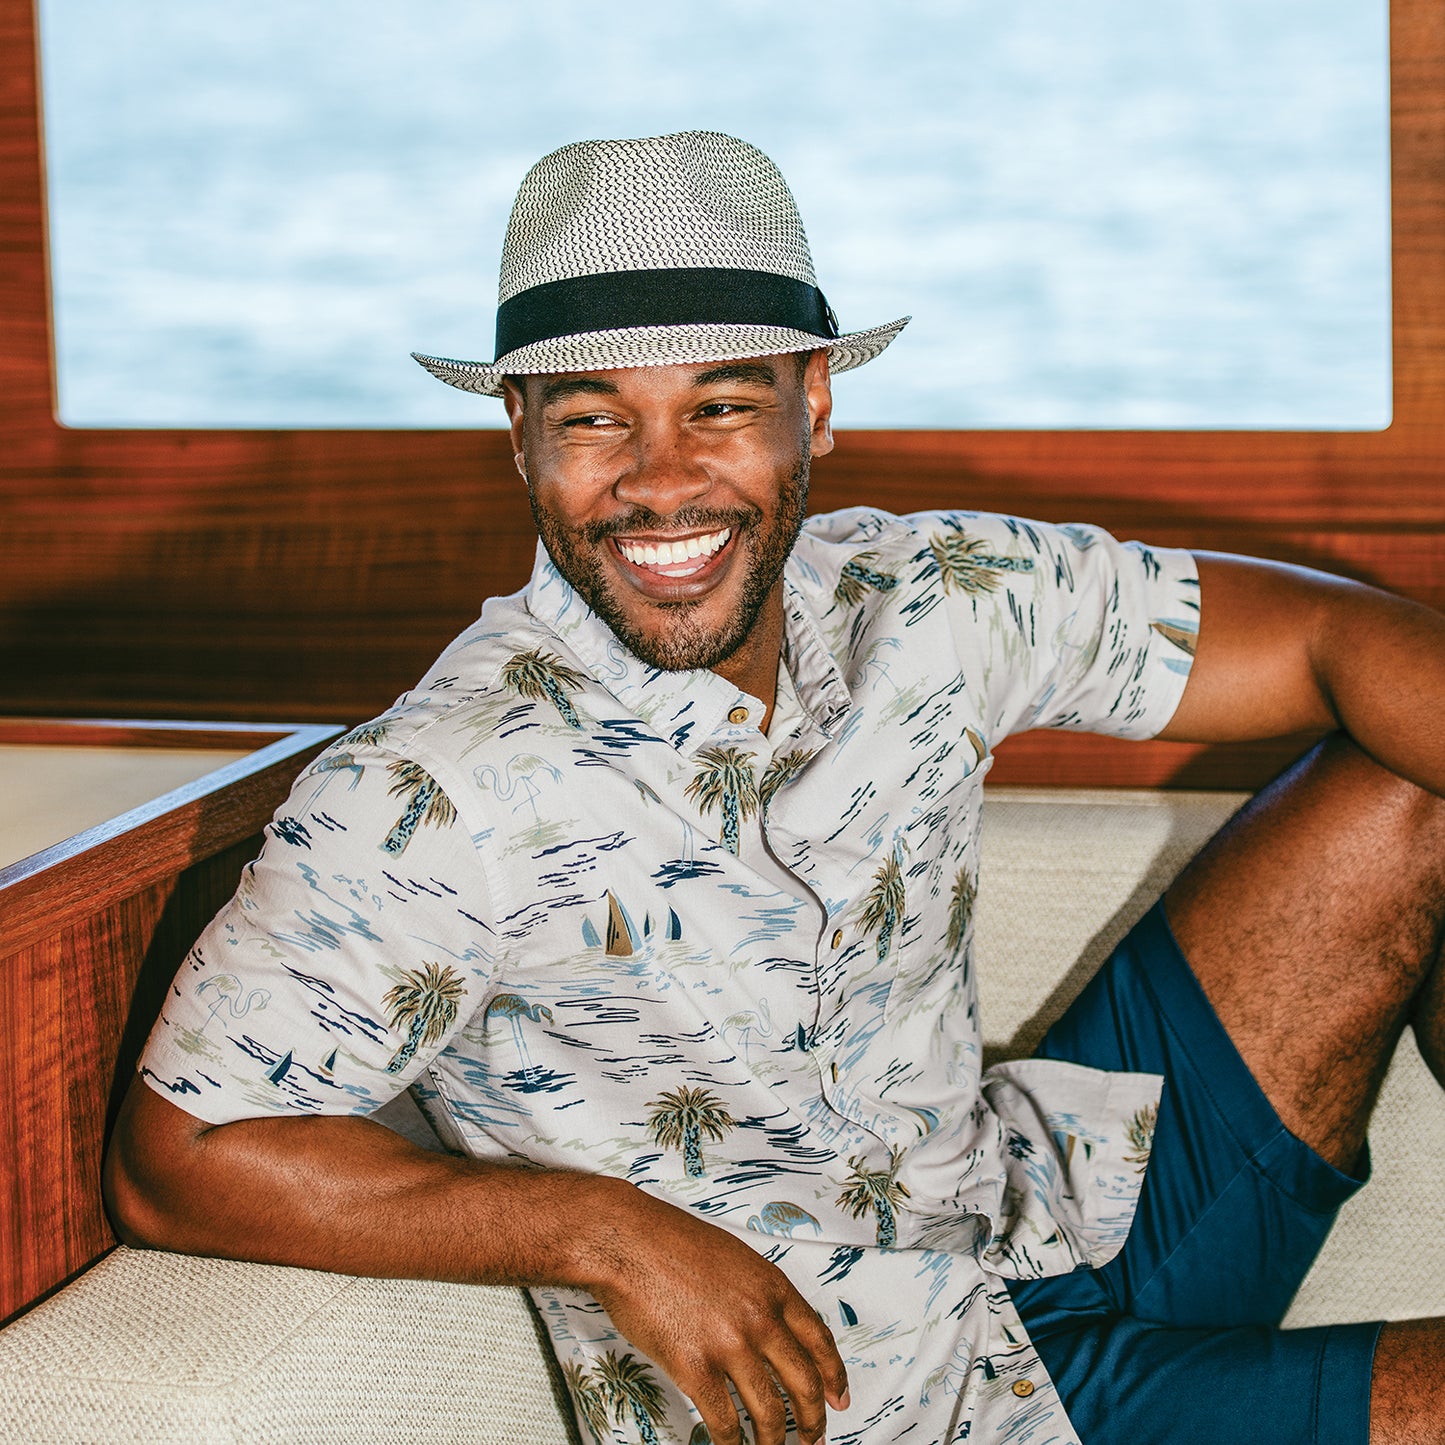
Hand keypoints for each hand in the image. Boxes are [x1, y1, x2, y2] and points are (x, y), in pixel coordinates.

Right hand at [573, 1178, 848, 1444]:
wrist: (628, 1241)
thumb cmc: (670, 1242)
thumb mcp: (733, 1257)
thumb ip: (757, 1292)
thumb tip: (770, 1327)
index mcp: (771, 1287)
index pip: (818, 1340)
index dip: (834, 1375)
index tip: (839, 1397)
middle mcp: (759, 1317)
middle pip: (803, 1381)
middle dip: (814, 1418)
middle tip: (814, 1437)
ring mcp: (729, 1344)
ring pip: (769, 1410)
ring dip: (775, 1440)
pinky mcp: (694, 1367)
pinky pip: (724, 1420)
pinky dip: (732, 1444)